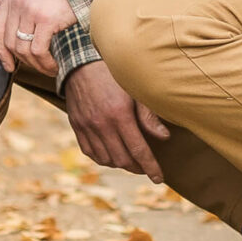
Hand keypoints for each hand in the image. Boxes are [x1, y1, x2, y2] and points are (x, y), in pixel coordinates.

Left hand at [0, 0, 77, 77]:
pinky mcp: (46, 20)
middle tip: (35, 67)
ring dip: (35, 65)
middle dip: (21, 60)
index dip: (0, 50)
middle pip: (9, 42)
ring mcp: (30, 11)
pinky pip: (38, 50)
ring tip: (48, 69)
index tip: (8, 66)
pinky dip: (45, 63)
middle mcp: (17, 2)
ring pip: (23, 49)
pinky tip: (53, 67)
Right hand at [61, 60, 169, 183]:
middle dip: (137, 167)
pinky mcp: (77, 126)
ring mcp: (87, 127)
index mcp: (120, 115)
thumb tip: (164, 137)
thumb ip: (149, 116)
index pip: (139, 150)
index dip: (151, 167)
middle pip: (123, 159)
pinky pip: (90, 152)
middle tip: (146, 167)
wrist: (81, 62)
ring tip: (130, 160)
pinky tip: (111, 154)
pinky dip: (103, 158)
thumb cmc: (113, 74)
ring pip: (106, 159)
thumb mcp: (135, 90)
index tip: (159, 178)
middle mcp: (102, 124)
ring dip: (120, 164)